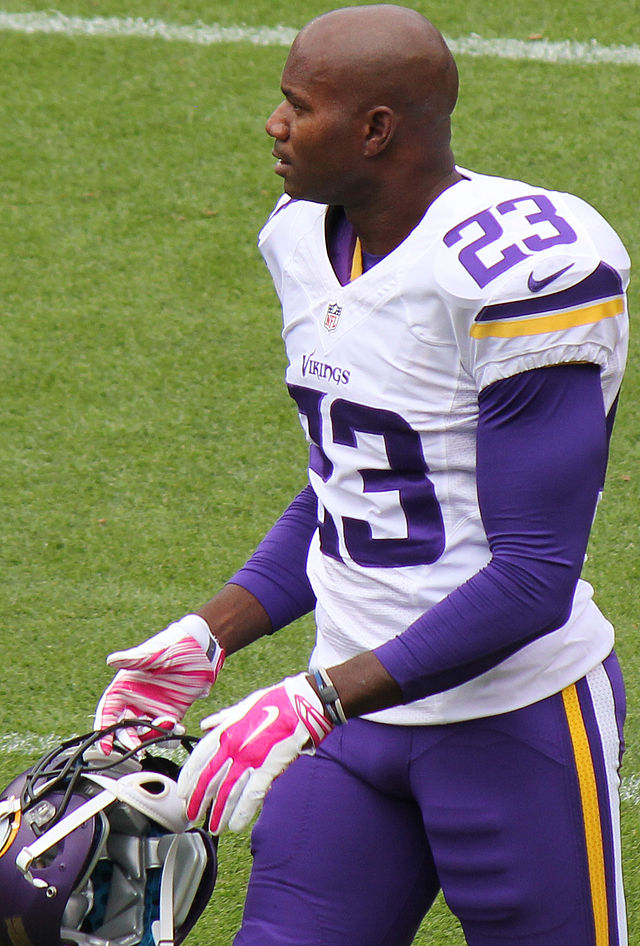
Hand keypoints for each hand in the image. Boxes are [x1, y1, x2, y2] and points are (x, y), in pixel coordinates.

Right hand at [94, 614, 224, 754]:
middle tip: (137, 747)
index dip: (104, 729)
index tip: (104, 746)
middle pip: (124, 728)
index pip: (108, 711)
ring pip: (144, 733)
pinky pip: (165, 732)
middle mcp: (136, 700)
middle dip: (127, 740)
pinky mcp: (170, 714)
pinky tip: (178, 728)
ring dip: (151, 738)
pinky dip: (169, 736)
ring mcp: (153, 708)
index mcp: (125, 686)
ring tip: (167, 726)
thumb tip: (111, 660)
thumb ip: (133, 660)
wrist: (202, 649)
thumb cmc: (173, 645)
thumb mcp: (153, 653)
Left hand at [177, 673, 332, 834]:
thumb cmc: (274, 702)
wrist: (302, 704)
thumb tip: (206, 725)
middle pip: (209, 779)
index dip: (189, 778)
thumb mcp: (244, 706)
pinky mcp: (268, 768)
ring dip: (218, 812)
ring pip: (228, 792)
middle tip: (192, 816)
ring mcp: (250, 759)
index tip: (183, 793)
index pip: (199, 759)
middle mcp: (233, 746)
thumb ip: (223, 718)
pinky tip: (235, 825)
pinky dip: (242, 812)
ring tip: (213, 826)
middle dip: (199, 801)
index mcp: (226, 730)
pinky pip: (251, 795)